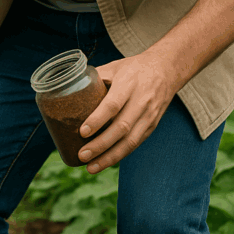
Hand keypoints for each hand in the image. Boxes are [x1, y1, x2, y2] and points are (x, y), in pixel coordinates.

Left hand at [77, 54, 178, 173]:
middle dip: (101, 144)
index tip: (82, 132)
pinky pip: (135, 144)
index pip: (113, 104)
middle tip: (82, 155)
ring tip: (91, 167)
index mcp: (128, 83)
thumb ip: (94, 78)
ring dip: (110, 157)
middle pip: (121, 127)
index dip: (98, 119)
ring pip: (130, 141)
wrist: (166, 70)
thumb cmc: (133, 69)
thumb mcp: (114, 67)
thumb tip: (67, 91)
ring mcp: (149, 115)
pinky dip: (119, 155)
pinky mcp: (152, 126)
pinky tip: (105, 163)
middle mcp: (141, 101)